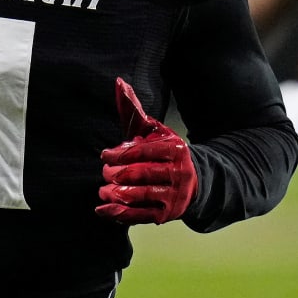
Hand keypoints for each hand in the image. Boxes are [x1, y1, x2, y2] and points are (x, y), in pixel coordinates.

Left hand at [95, 77, 196, 224]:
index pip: (143, 152)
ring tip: (103, 190)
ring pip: (140, 195)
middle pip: (141, 174)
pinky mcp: (166, 214)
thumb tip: (118, 83)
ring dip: (116, 194)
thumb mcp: (152, 131)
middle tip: (105, 172)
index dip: (120, 154)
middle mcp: (178, 173)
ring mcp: (174, 195)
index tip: (105, 155)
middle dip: (117, 174)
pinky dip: (119, 214)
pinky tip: (103, 210)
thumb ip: (134, 111)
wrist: (194, 181)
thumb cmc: (164, 152)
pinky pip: (140, 215)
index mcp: (174, 149)